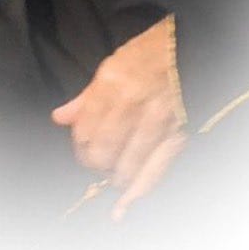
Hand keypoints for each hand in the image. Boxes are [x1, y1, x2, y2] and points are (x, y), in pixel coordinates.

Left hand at [51, 16, 187, 220]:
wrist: (189, 48)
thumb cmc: (149, 52)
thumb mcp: (112, 64)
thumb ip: (85, 96)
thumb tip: (59, 118)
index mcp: (111, 85)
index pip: (85, 131)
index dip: (80, 146)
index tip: (83, 147)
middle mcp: (130, 105)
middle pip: (102, 153)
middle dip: (97, 163)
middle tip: (100, 161)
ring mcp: (155, 122)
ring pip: (125, 166)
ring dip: (116, 176)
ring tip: (116, 172)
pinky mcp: (176, 135)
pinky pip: (155, 171)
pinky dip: (139, 190)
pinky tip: (127, 201)